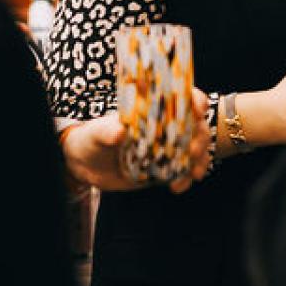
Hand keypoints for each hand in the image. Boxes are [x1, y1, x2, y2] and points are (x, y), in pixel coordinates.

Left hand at [61, 88, 211, 193]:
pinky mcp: (165, 167)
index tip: (197, 111)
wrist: (86, 166)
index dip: (196, 100)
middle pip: (196, 125)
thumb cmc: (91, 138)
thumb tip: (119, 132)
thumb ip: (108, 132)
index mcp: (152, 108)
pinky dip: (186, 179)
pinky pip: (184, 172)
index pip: (183, 97)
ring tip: (194, 174)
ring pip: (196, 149)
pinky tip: (177, 188)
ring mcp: (167, 146)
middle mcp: (165, 125)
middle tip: (191, 152)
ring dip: (200, 160)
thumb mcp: (97, 133)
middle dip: (200, 137)